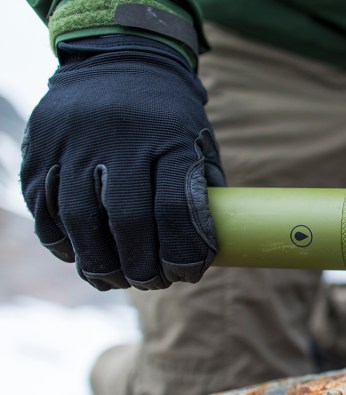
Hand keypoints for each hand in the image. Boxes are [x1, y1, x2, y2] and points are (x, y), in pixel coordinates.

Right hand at [21, 35, 224, 289]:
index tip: (186, 274)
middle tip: (150, 282)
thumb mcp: (198, 143)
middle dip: (140, 266)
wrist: (120, 58)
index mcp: (168, 137)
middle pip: (126, 220)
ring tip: (115, 280)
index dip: (182, 252)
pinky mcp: (41, 147)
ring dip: (98, 262)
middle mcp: (119, 137)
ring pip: (79, 219)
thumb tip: (201, 253)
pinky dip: (61, 241)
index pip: (175, 209)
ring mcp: (74, 140)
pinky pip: (45, 207)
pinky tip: (80, 256)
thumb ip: (201, 193)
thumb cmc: (170, 116)